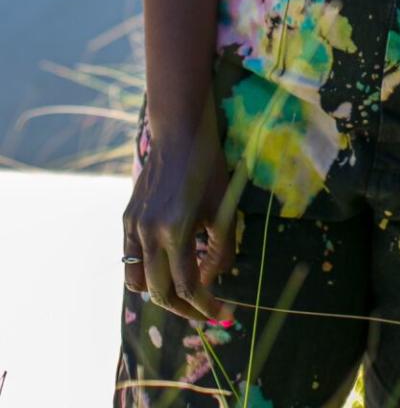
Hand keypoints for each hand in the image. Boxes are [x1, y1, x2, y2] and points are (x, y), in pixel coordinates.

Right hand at [121, 116, 235, 321]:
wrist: (178, 133)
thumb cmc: (207, 168)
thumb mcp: (223, 208)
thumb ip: (219, 250)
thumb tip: (209, 281)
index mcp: (175, 230)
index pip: (188, 286)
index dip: (207, 306)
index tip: (223, 314)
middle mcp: (148, 233)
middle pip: (161, 293)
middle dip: (185, 309)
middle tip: (206, 312)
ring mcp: (133, 227)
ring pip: (137, 282)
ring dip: (160, 294)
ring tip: (184, 295)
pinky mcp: (127, 219)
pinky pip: (130, 260)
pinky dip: (147, 273)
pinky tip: (167, 269)